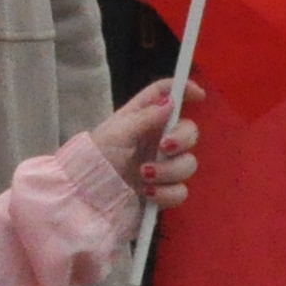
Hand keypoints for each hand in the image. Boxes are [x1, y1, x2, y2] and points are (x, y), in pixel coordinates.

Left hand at [85, 80, 198, 205]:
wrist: (86, 196)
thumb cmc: (95, 158)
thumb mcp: (117, 132)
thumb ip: (146, 117)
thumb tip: (171, 102)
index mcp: (142, 118)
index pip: (165, 95)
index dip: (183, 89)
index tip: (198, 95)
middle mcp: (156, 139)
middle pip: (188, 130)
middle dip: (182, 139)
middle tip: (165, 147)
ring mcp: (162, 166)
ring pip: (188, 164)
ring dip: (169, 170)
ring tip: (143, 175)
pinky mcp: (163, 191)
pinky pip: (181, 191)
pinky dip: (167, 193)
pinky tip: (148, 193)